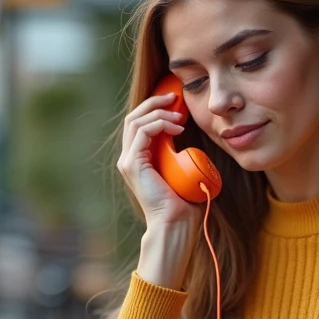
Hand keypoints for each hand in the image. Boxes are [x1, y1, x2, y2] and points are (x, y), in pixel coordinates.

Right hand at [118, 91, 198, 228]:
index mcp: (138, 158)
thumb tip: (190, 139)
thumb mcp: (181, 169)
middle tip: (174, 97)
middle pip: (134, 117)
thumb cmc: (183, 201)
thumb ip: (179, 154)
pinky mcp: (132, 164)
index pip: (139, 123)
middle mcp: (129, 157)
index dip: (154, 107)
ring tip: (179, 116)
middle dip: (154, 102)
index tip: (176, 102)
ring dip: (159, 113)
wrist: (175, 222)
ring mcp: (128, 160)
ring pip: (136, 121)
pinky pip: (142, 132)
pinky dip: (160, 124)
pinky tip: (177, 127)